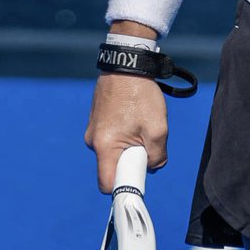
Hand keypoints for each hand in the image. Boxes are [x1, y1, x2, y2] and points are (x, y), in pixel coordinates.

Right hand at [84, 74, 168, 192]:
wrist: (128, 62)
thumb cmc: (141, 94)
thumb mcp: (157, 128)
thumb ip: (157, 156)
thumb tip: (153, 166)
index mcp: (103, 146)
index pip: (108, 183)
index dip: (124, 186)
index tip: (139, 180)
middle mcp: (92, 140)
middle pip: (113, 165)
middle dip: (131, 160)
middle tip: (146, 142)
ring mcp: (93, 128)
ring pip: (114, 149)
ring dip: (129, 143)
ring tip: (141, 121)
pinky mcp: (97, 118)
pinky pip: (112, 135)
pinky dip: (125, 131)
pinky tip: (135, 114)